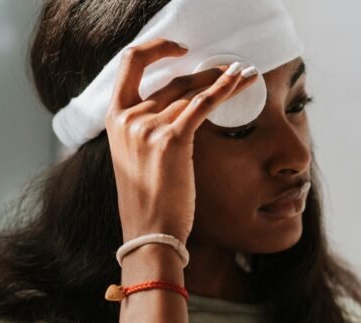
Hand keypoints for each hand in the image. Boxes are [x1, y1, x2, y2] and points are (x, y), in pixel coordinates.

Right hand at [105, 38, 257, 244]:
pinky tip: (241, 83)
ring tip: (245, 76)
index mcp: (115, 119)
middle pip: (173, 80)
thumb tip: (177, 114)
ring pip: (190, 90)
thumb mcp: (136, 159)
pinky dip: (224, 91)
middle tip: (231, 70)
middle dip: (206, 73)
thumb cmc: (149, 204)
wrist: (150, 235)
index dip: (157, 49)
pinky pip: (202, 105)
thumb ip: (147, 132)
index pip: (129, 64)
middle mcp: (128, 118)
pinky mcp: (171, 140)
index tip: (180, 49)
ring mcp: (147, 127)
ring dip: (222, 81)